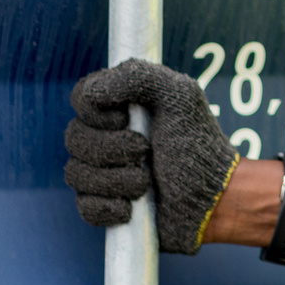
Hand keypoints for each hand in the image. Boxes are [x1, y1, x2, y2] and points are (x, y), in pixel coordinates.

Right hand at [64, 59, 240, 254]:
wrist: (210, 195)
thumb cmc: (196, 141)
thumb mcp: (179, 95)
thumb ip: (138, 77)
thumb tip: (92, 92)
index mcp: (119, 106)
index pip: (80, 98)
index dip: (95, 112)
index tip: (126, 119)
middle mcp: (104, 136)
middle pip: (74, 137)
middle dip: (112, 148)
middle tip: (146, 150)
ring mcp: (100, 172)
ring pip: (76, 174)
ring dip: (116, 179)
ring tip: (146, 182)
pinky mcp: (102, 205)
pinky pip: (84, 206)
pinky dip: (108, 207)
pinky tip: (132, 206)